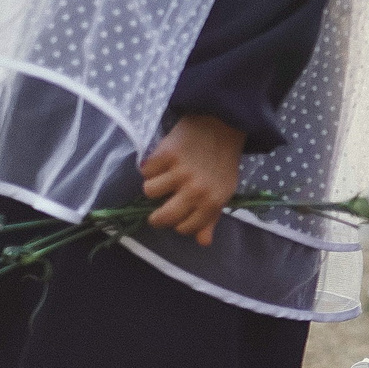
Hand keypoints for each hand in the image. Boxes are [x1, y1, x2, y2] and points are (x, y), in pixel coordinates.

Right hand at [140, 114, 245, 245]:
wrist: (221, 124)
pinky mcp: (165, 155)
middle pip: (162, 218)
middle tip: (159, 205)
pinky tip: (162, 161)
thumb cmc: (222, 161)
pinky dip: (150, 166)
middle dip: (157, 216)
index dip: (178, 223)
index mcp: (212, 202)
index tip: (178, 213)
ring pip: (149, 192)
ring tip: (164, 176)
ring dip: (154, 184)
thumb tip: (203, 243)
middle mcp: (195, 190)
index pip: (184, 228)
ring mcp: (179, 172)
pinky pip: (145, 171)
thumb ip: (211, 217)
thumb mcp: (223, 191)